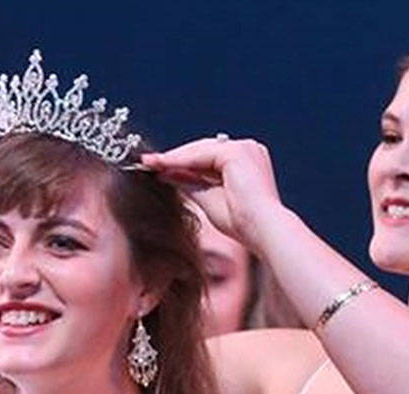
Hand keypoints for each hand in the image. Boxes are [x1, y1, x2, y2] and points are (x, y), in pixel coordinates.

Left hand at [141, 136, 286, 250]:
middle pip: (203, 150)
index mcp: (247, 162)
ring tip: (150, 163)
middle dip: (175, 157)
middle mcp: (248, 150)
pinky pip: (201, 154)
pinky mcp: (237, 152)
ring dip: (174, 157)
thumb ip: (190, 183)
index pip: (208, 158)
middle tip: (147, 163)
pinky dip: (180, 160)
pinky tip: (162, 165)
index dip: (182, 162)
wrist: (261, 230)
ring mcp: (245, 148)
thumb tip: (166, 174)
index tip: (157, 168)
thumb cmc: (243, 224)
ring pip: (200, 150)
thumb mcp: (208, 198)